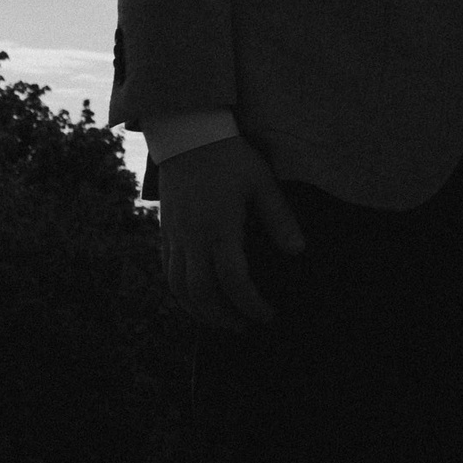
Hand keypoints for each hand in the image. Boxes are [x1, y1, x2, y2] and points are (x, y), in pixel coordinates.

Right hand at [158, 136, 304, 329]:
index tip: (268, 315)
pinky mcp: (165, 233)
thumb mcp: (262, 183)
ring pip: (180, 289)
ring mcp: (175, 237)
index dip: (251, 304)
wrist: (188, 136)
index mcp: (220, 228)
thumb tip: (297, 251)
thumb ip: (279, 219)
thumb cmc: (231, 157)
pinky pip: (168, 274)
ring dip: (200, 312)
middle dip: (225, 317)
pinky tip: (198, 299)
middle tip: (247, 326)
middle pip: (202, 294)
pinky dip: (182, 295)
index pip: (234, 281)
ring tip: (224, 321)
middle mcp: (193, 238)